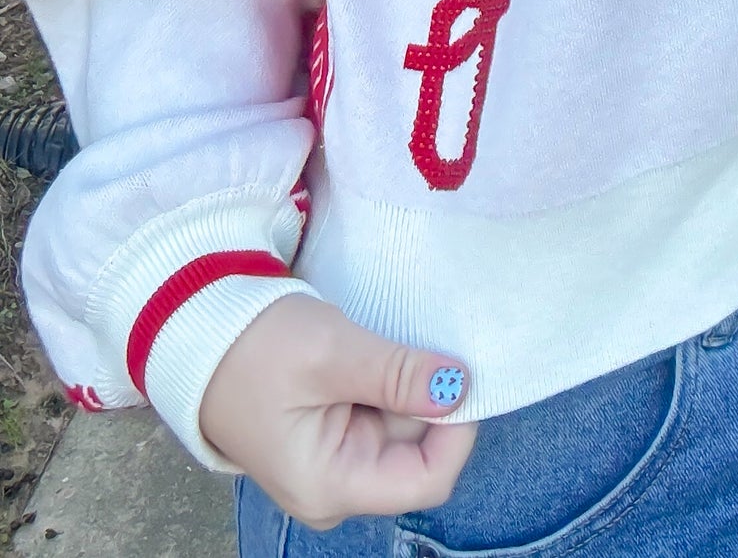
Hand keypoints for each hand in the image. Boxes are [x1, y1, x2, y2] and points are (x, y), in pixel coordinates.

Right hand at [198, 294, 476, 528]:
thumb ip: (397, 375)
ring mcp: (333, 461)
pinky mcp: (331, 432)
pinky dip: (390, 382)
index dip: (457, 430)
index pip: (427, 479)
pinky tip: (376, 351)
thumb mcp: (331, 354)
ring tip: (390, 341)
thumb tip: (460, 388)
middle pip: (418, 452)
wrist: (196, 329)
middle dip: (429, 400)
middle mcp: (336, 486)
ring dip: (408, 386)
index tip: (463, 373)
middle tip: (423, 343)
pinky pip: (381, 413)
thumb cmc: (254, 346)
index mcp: (330, 486)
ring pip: (403, 427)